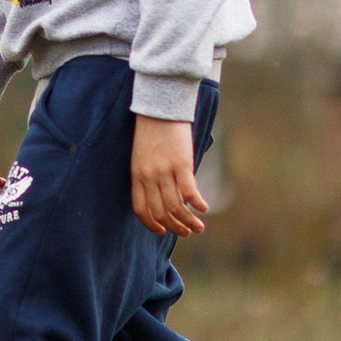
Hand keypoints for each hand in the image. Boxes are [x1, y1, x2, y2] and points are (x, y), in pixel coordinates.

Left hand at [130, 116, 207, 235]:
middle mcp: (149, 177)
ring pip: (175, 207)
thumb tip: (161, 193)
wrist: (159, 108)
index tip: (162, 231)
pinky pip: (189, 192)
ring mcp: (164, 171)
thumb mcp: (142, 156)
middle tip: (187, 232)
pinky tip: (204, 208)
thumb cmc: (152, 131)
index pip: (141, 208)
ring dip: (188, 221)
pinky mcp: (181, 164)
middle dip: (174, 227)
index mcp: (136, 175)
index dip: (151, 224)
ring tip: (199, 227)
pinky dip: (197, 204)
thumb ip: (148, 175)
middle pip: (160, 212)